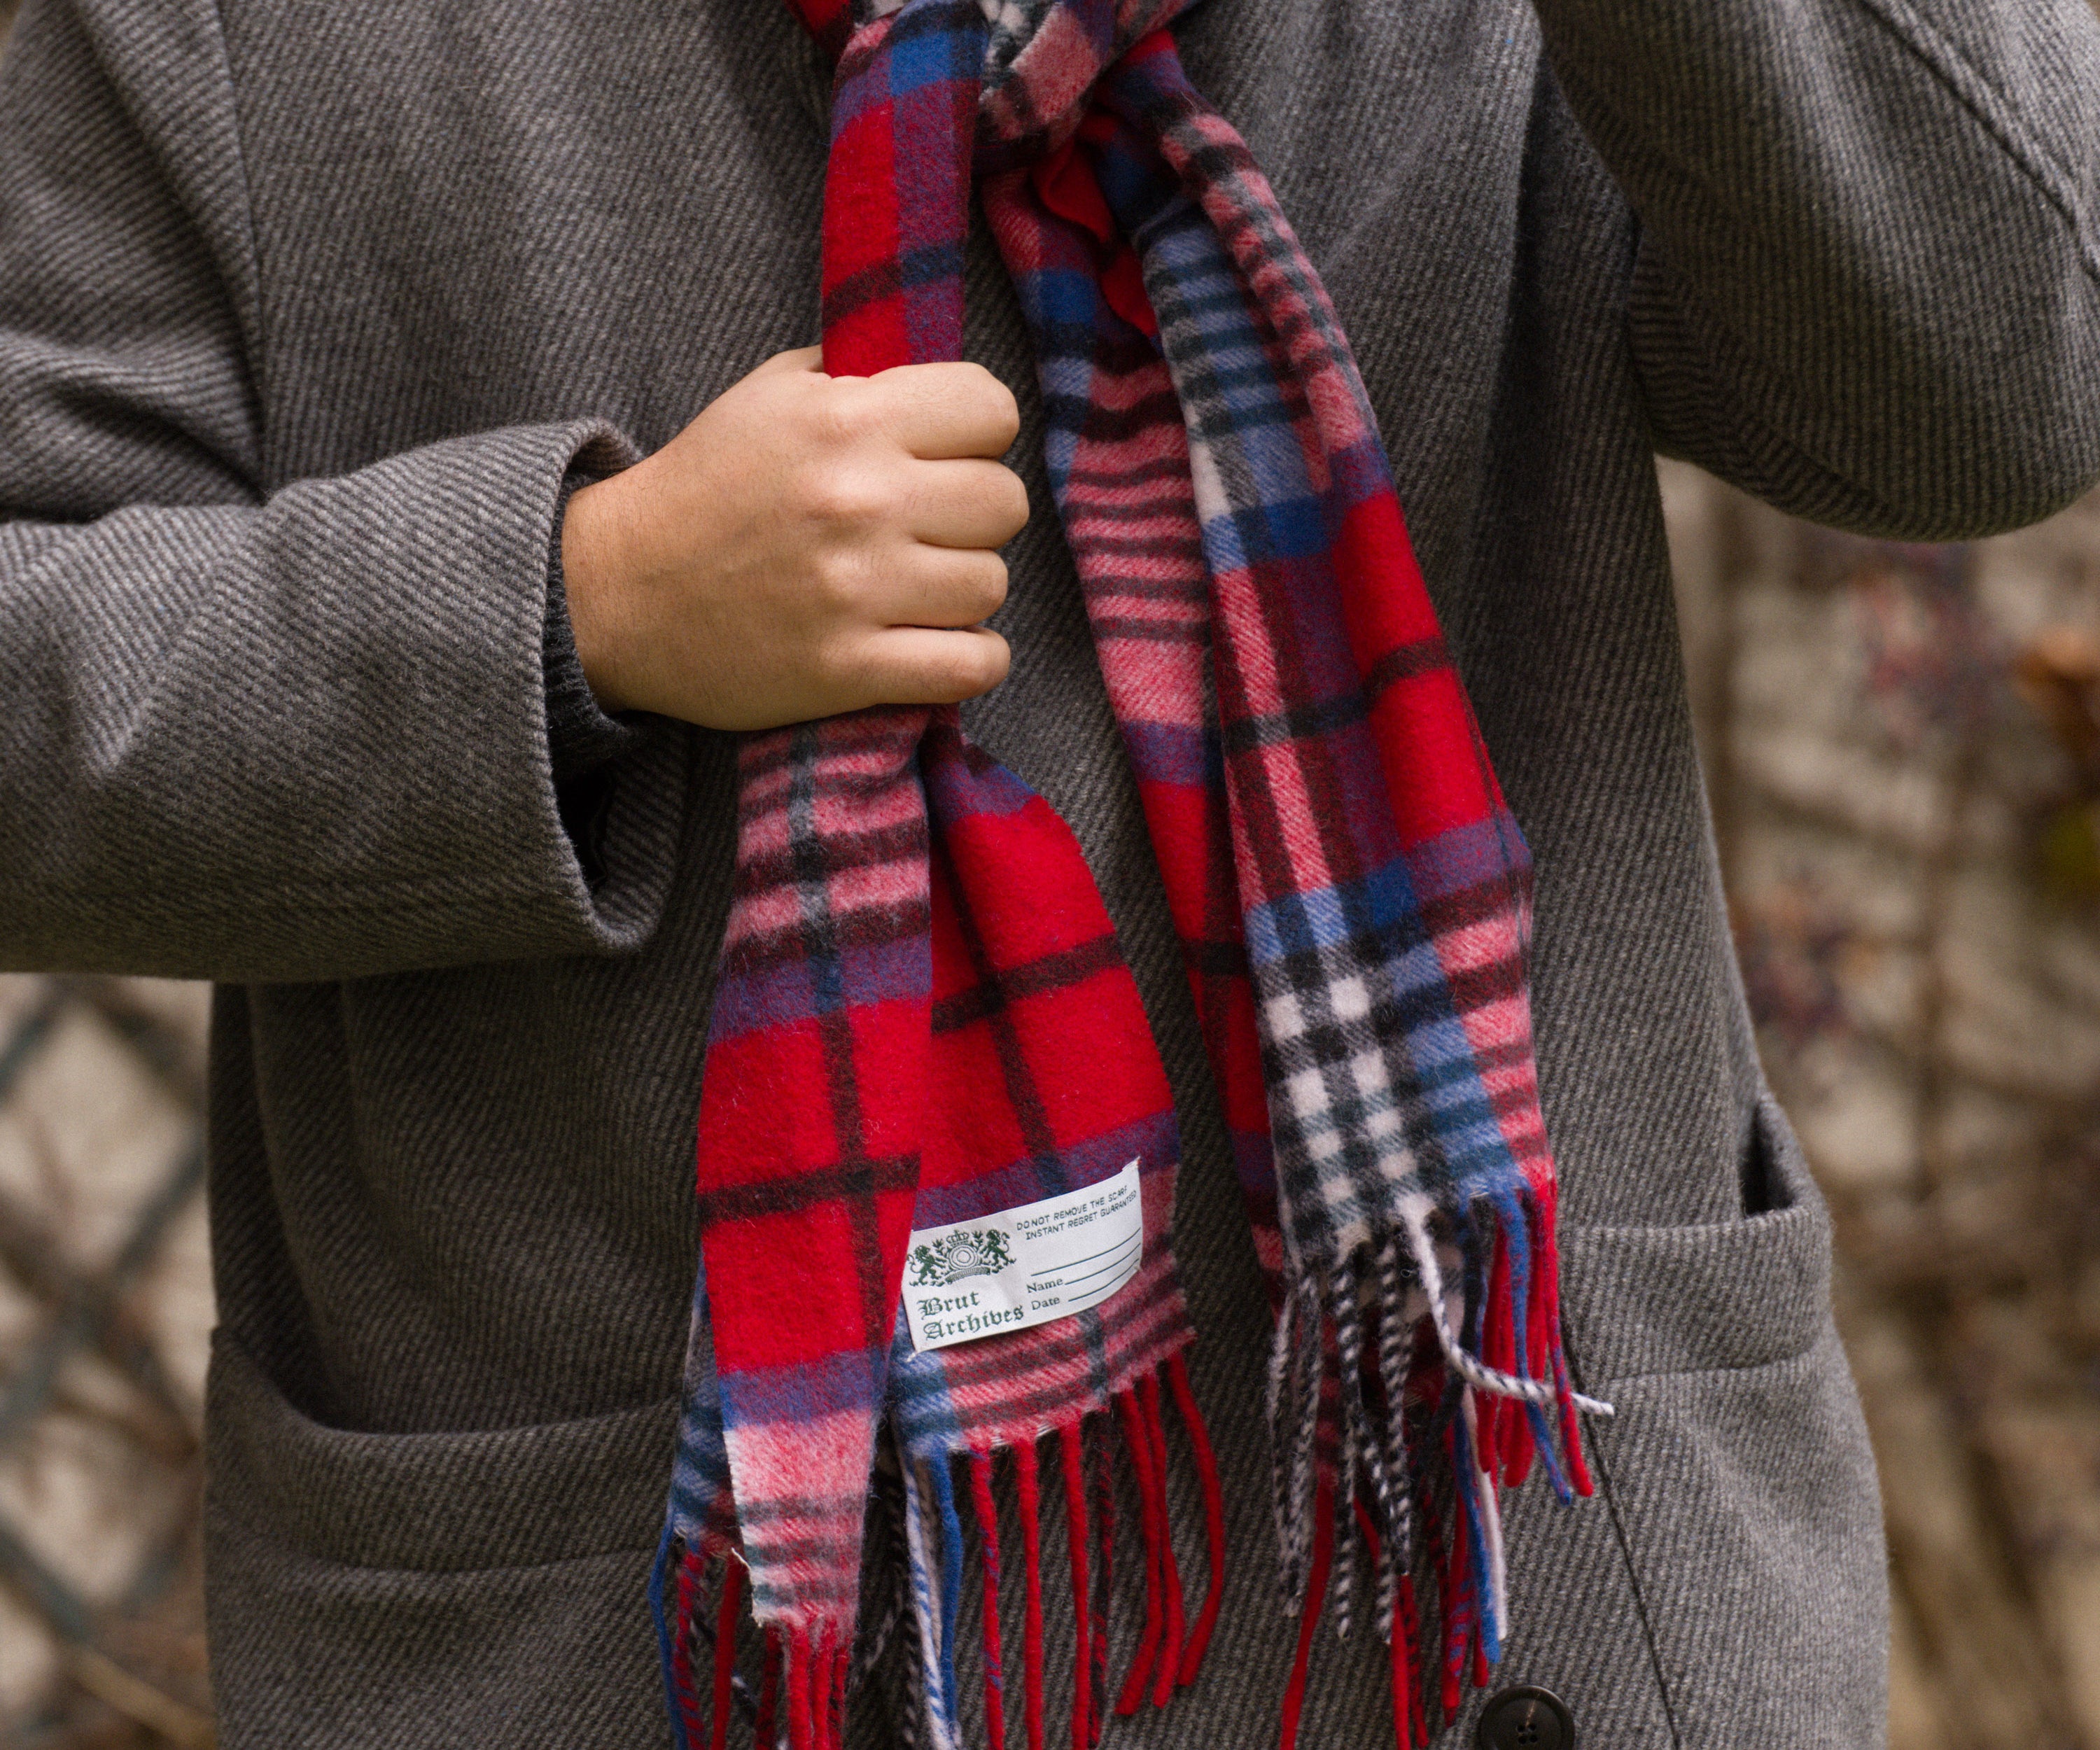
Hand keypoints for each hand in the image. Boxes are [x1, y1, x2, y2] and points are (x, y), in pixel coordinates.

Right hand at [560, 347, 1025, 731]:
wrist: (615, 592)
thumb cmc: (703, 489)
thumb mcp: (770, 396)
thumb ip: (858, 374)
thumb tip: (940, 379)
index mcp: (845, 420)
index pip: (992, 409)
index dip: (978, 434)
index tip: (946, 457)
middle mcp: (859, 499)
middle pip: (1004, 502)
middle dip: (975, 516)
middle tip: (930, 530)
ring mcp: (856, 589)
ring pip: (990, 584)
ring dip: (964, 590)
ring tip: (918, 588)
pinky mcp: (848, 668)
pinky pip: (973, 666)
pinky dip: (973, 661)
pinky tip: (941, 646)